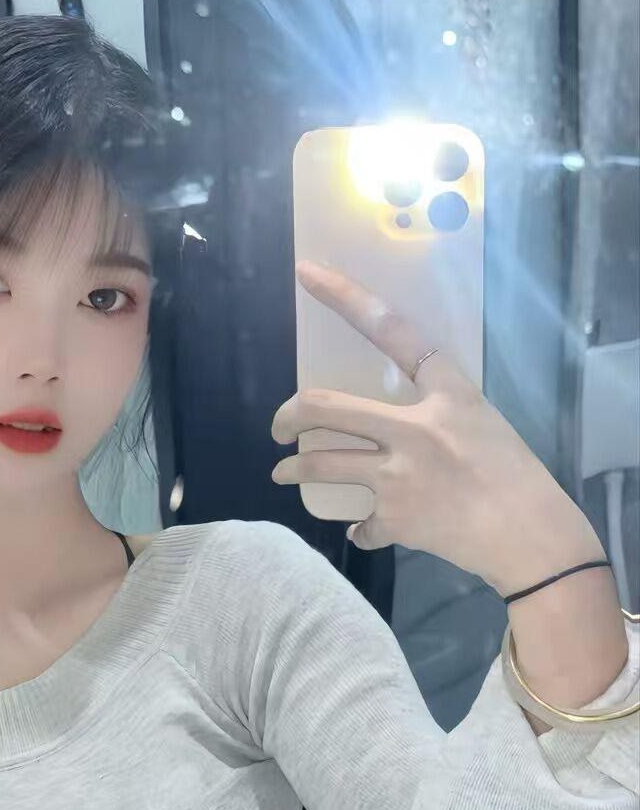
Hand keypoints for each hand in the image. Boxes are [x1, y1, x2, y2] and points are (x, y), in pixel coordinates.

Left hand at [270, 260, 599, 593]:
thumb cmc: (515, 475)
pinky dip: (361, 530)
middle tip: (279, 428)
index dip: (344, 296)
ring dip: (292, 470)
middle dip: (287, 417)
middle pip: (323, 407)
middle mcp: (414, 426)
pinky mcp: (394, 518)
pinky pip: (361, 525)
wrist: (531, 537)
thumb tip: (399, 426)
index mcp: (446, 391)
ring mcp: (398, 473)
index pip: (390, 328)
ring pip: (320, 464)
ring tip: (283, 473)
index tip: (306, 272)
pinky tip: (364, 531)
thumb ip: (437, 414)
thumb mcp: (480, 421)